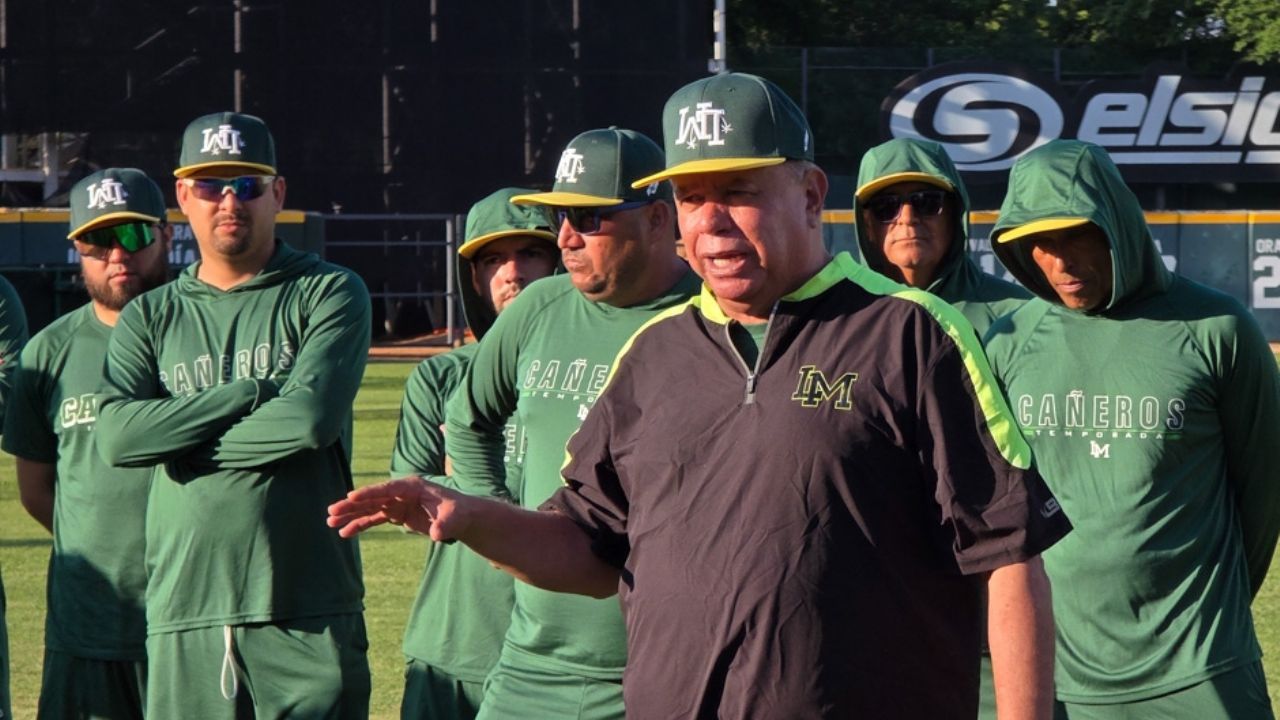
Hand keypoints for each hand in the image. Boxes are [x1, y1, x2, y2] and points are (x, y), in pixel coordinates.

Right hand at [326, 476, 465, 541]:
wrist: (461, 518)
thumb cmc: (459, 513)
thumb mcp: (454, 518)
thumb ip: (444, 525)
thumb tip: (437, 534)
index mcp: (413, 487)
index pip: (388, 488)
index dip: (369, 492)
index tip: (350, 496)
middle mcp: (401, 493)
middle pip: (373, 497)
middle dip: (352, 505)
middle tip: (331, 511)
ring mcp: (397, 503)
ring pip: (369, 508)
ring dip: (351, 515)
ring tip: (330, 522)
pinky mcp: (397, 514)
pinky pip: (374, 519)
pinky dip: (360, 525)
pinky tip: (345, 533)